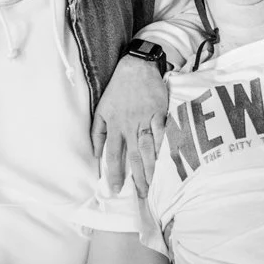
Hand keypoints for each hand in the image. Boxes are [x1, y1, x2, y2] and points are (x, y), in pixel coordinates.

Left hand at [93, 51, 168, 195]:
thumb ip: (98, 133)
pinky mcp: (160, 113)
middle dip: (137, 178)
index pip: (113, 155)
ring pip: (148, 149)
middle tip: (141, 196)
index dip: (113, 173)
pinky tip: (167, 162)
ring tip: (154, 185)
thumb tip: (95, 154)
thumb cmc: (118, 90)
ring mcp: (145, 120)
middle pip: (133, 157)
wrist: (137, 67)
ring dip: (151, 169)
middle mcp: (129, 126)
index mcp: (114, 126)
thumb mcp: (101, 110)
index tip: (115, 189)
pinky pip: (163, 134)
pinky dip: (164, 148)